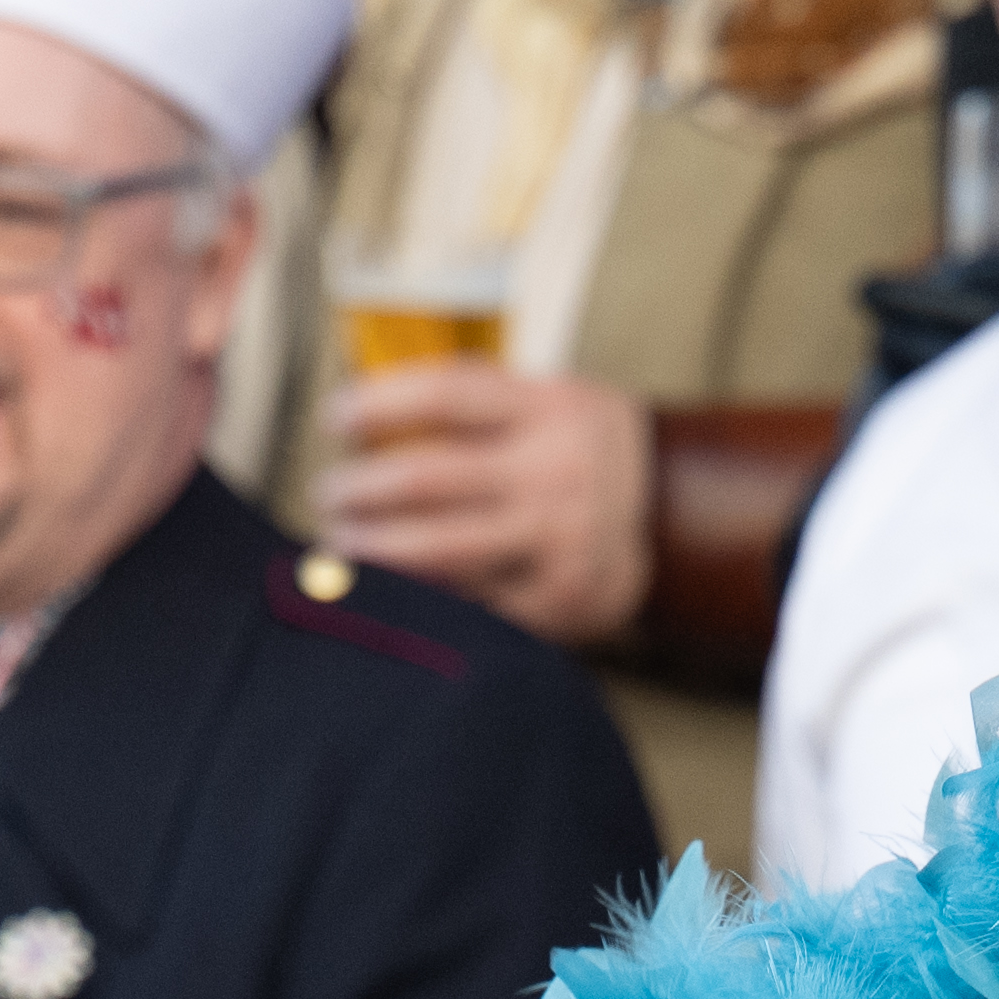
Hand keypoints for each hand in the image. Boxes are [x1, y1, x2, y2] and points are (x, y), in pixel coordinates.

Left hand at [319, 364, 652, 647]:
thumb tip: (366, 414)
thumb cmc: (577, 449)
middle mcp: (555, 472)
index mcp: (549, 409)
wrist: (670, 512)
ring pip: (441, 549)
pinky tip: (386, 592)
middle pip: (430, 477)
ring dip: (374, 549)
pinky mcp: (558, 600)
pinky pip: (471, 604)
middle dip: (361, 489)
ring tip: (340, 545)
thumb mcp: (547, 398)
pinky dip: (418, 599)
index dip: (380, 404)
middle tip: (329, 494)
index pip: (449, 394)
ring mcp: (559, 541)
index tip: (335, 417)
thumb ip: (474, 398)